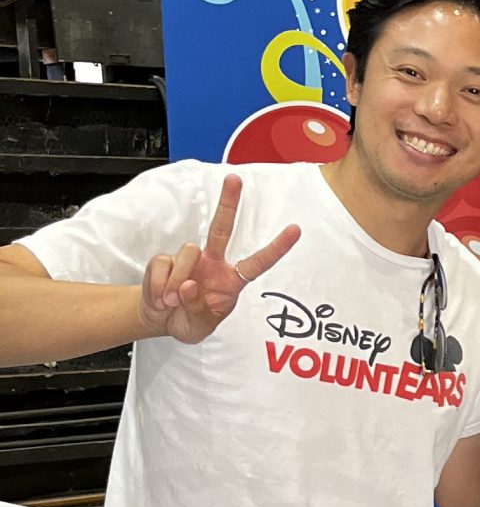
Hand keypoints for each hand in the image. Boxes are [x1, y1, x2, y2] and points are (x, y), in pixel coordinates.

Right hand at [136, 173, 300, 345]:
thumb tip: (190, 286)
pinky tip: (160, 297)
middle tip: (234, 179)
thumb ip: (198, 311)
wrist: (159, 321)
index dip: (276, 248)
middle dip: (228, 203)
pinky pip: (163, 265)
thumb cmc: (187, 321)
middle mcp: (212, 264)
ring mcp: (189, 260)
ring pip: (188, 252)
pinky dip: (159, 286)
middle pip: (221, 229)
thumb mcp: (200, 328)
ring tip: (172, 301)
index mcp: (230, 281)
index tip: (295, 230)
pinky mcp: (164, 260)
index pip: (257, 263)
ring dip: (178, 281)